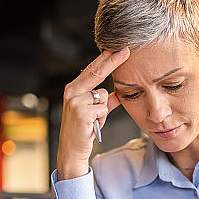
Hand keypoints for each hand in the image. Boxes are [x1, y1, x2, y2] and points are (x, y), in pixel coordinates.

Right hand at [57, 48, 129, 179]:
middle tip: (127, 50)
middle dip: (112, 61)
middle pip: (97, 73)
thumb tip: (120, 94)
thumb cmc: (83, 130)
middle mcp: (72, 92)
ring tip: (93, 121)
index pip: (92, 70)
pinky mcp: (81, 112)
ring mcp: (75, 101)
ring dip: (103, 110)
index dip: (106, 59)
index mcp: (73, 89)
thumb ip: (106, 101)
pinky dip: (102, 118)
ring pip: (103, 95)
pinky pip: (103, 109)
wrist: (72, 149)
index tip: (118, 49)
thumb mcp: (94, 112)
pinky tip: (92, 125)